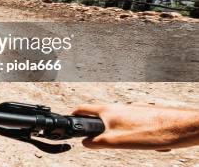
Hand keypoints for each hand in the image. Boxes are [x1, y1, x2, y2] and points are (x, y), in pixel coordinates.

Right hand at [73, 103, 198, 149]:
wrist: (180, 127)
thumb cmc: (150, 132)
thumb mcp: (116, 142)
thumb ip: (97, 142)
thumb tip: (85, 143)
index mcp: (108, 111)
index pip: (83, 109)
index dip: (74, 115)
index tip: (70, 119)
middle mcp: (118, 107)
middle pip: (102, 117)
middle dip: (102, 131)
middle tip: (104, 142)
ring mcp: (132, 110)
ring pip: (119, 123)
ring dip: (121, 135)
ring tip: (132, 144)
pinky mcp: (144, 114)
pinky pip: (134, 125)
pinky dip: (136, 135)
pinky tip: (147, 142)